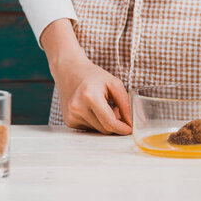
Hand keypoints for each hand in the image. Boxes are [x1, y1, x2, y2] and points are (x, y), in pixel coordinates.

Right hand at [41, 19, 131, 134]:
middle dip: (116, 124)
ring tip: (105, 106)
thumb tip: (132, 122)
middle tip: (119, 111)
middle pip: (104, 129)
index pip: (110, 123)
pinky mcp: (68, 121)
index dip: (123, 128)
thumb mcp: (114, 84)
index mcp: (90, 96)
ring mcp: (71, 115)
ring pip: (97, 130)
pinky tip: (94, 109)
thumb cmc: (94, 76)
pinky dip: (96, 122)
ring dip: (106, 122)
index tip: (131, 129)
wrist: (69, 70)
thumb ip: (125, 103)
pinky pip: (89, 128)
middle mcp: (77, 108)